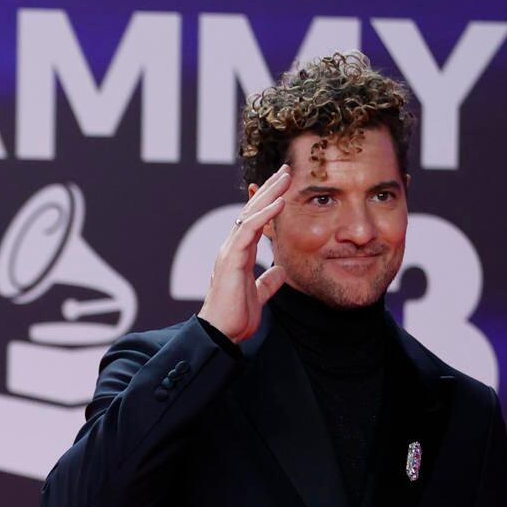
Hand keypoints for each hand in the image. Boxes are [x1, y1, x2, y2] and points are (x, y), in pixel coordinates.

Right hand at [199, 164, 290, 342]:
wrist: (221, 335)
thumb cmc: (235, 318)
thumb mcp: (258, 296)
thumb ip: (268, 283)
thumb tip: (280, 271)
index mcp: (239, 254)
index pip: (255, 221)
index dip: (268, 203)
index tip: (283, 187)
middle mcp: (232, 248)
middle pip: (252, 211)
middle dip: (269, 189)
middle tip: (286, 170)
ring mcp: (230, 252)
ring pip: (250, 215)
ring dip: (269, 194)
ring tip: (285, 178)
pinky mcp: (231, 259)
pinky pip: (249, 231)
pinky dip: (264, 216)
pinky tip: (279, 203)